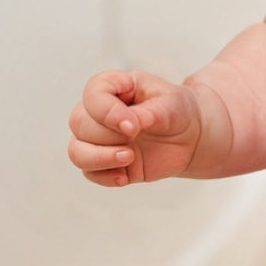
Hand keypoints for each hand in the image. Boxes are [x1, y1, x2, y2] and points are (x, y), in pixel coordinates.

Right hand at [67, 70, 204, 185]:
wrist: (189, 136)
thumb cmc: (176, 111)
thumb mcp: (171, 105)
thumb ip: (149, 113)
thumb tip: (129, 125)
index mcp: (113, 88)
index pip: (92, 94)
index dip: (107, 112)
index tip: (133, 126)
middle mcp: (98, 113)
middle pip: (79, 123)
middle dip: (107, 135)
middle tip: (135, 136)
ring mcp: (99, 140)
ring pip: (76, 152)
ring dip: (99, 158)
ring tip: (130, 157)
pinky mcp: (106, 163)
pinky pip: (90, 173)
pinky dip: (105, 177)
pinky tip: (125, 177)